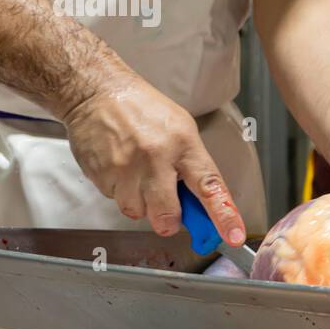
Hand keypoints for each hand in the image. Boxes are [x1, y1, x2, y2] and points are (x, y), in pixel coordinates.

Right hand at [61, 72, 245, 245]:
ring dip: (141, 204)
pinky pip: (115, 200)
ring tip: (139, 177)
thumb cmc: (143, 111)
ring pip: (137, 212)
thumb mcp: (181, 130)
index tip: (232, 236)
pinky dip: (120, 192)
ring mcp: (125, 167)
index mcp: (183, 144)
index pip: (209, 186)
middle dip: (169, 221)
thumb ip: (192, 167)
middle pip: (166, 214)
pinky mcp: (101, 174)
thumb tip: (200, 204)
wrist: (97, 92)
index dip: (223, 215)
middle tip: (168, 214)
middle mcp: (155, 157)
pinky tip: (121, 169)